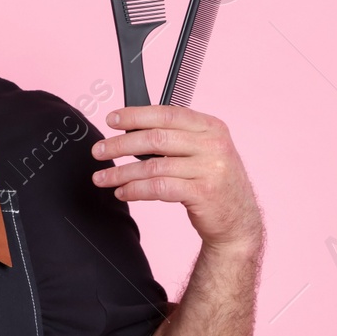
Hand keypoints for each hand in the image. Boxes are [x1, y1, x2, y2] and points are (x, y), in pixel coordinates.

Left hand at [91, 106, 263, 252]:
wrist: (238, 221)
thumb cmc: (213, 182)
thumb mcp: (203, 152)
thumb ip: (176, 138)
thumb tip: (131, 130)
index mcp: (211, 127)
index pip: (167, 114)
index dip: (136, 115)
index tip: (111, 119)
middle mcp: (213, 145)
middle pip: (156, 139)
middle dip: (120, 144)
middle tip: (98, 151)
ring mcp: (211, 169)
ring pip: (153, 166)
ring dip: (121, 173)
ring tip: (103, 178)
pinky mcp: (204, 193)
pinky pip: (159, 188)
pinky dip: (135, 190)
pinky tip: (123, 192)